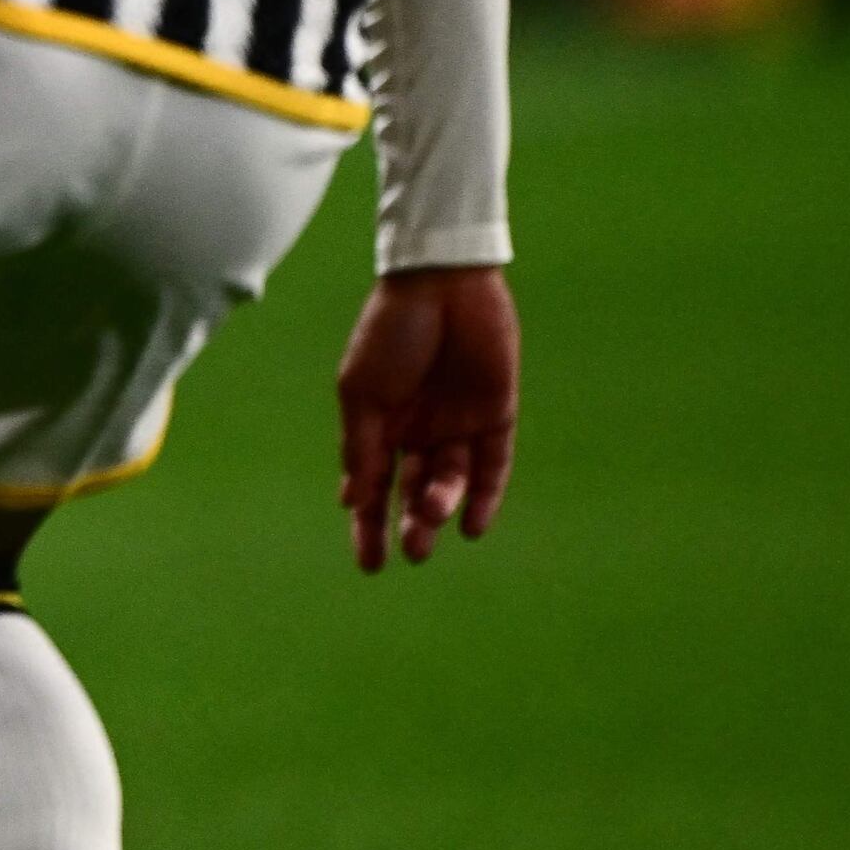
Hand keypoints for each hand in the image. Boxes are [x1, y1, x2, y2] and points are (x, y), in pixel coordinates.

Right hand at [335, 264, 518, 572]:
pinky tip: (473, 524)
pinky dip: (484, 497)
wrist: (442, 284)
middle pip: (414, 491)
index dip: (369, 525)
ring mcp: (457, 424)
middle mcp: (419, 431)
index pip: (373, 486)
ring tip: (432, 516)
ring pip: (450, 480)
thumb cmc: (389, 333)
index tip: (370, 565)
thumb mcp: (362, 392)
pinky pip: (493, 466)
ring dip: (440, 504)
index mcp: (379, 424)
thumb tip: (353, 499)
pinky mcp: (496, 414)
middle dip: (411, 524)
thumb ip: (361, 445)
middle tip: (413, 552)